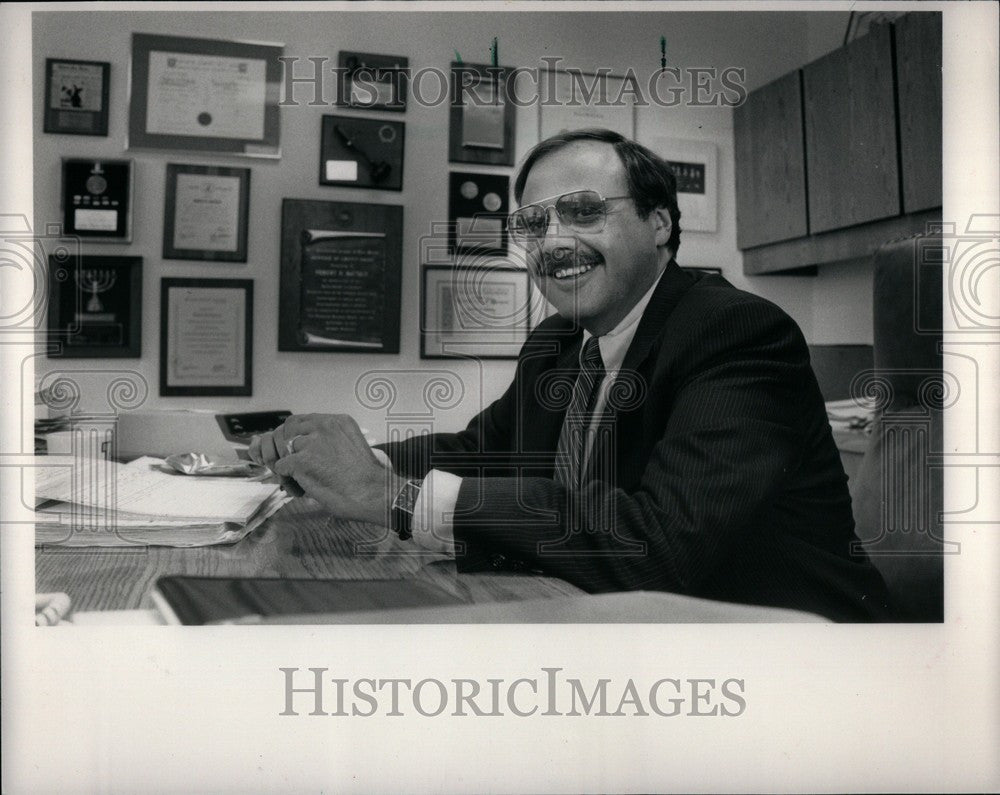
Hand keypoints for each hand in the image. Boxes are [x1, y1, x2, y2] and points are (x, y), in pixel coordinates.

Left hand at [250, 414, 404, 525]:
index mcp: (336, 421)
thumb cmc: (365, 477)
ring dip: (289, 468)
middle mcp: (323, 426)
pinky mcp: (302, 461)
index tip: (299, 453)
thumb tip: (302, 445)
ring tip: (302, 483)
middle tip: (295, 468)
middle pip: (287, 431)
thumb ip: (328, 439)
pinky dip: (287, 481)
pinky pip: (280, 468)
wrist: (373, 493)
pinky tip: (301, 490)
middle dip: (287, 449)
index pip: (300, 420)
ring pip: (283, 452)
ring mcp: (311, 442)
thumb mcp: (349, 445)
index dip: (295, 438)